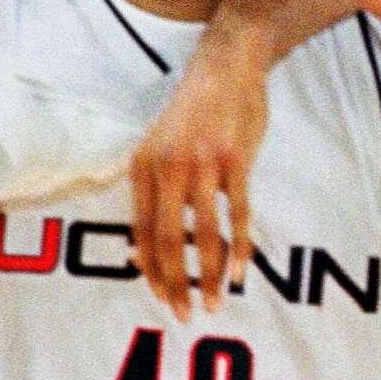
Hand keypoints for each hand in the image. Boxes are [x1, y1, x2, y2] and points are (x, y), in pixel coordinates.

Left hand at [130, 33, 266, 319]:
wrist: (225, 65)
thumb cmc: (194, 109)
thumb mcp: (160, 142)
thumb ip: (155, 185)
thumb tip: (145, 241)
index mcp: (144, 165)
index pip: (141, 230)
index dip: (150, 268)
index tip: (160, 296)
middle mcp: (167, 167)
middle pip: (167, 239)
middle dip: (175, 283)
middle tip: (184, 314)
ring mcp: (202, 164)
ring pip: (202, 234)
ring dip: (208, 274)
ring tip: (215, 302)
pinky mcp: (235, 161)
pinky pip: (237, 214)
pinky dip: (238, 248)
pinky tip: (238, 272)